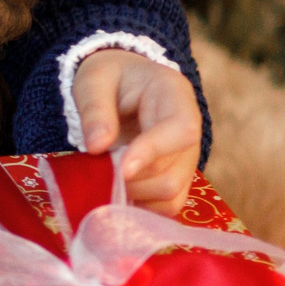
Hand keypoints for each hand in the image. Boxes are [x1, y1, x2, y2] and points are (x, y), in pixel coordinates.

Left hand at [72, 49, 200, 214]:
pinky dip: (140, 207)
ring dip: (133, 194)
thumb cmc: (109, 78)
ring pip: (170, 194)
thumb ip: (95, 109)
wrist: (122, 84)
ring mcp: (187, 158)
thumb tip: (97, 146)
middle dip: (131, 178)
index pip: (180, 129)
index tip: (121, 169)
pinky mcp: (179, 178)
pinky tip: (117, 191)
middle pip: (172, 171)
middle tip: (98, 168)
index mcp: (174, 95)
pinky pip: (167, 206)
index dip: (153, 152)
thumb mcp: (94, 81)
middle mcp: (190, 130)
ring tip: (105, 175)